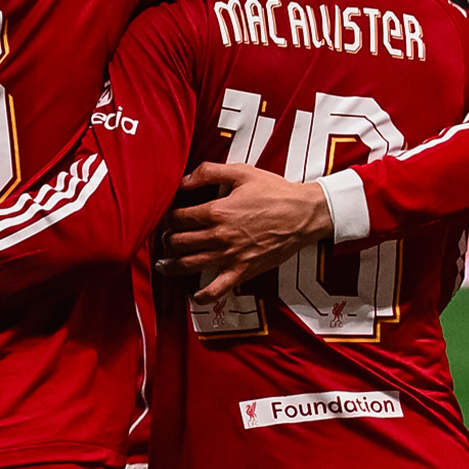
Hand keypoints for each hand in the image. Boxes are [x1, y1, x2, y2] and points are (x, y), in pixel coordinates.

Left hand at [158, 163, 332, 302]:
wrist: (303, 214)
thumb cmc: (275, 192)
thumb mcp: (241, 172)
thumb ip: (208, 172)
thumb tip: (183, 180)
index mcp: (216, 211)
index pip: (179, 218)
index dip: (168, 219)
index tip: (167, 219)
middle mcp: (219, 236)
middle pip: (180, 242)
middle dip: (167, 241)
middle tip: (164, 241)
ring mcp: (230, 256)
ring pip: (190, 265)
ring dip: (172, 266)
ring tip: (164, 266)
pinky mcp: (243, 270)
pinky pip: (217, 289)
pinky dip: (203, 296)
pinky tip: (195, 296)